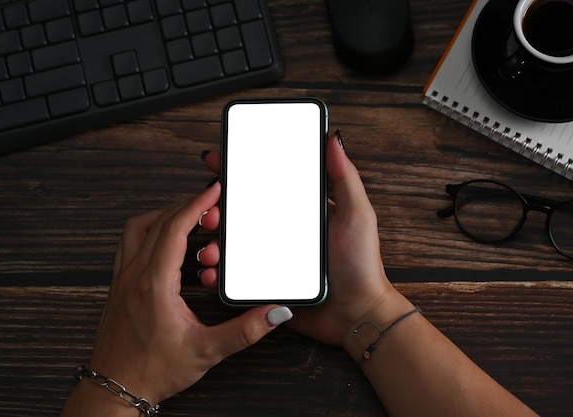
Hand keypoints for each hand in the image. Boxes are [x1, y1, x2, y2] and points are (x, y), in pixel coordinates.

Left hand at [63, 183, 291, 416]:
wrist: (114, 388)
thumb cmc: (152, 371)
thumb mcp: (206, 351)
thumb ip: (244, 330)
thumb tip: (274, 314)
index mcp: (154, 284)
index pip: (175, 228)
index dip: (196, 204)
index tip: (212, 191)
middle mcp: (134, 275)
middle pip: (159, 222)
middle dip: (187, 208)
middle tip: (212, 209)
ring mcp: (122, 279)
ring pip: (138, 229)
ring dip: (163, 217)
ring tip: (188, 220)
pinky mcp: (118, 286)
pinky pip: (129, 244)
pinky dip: (148, 232)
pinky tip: (163, 244)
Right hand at [201, 132, 411, 351]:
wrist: (357, 315)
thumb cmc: (361, 265)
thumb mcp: (356, 214)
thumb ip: (345, 177)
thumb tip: (333, 139)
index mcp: (299, 210)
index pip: (264, 183)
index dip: (239, 170)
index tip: (219, 160)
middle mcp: (280, 230)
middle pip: (239, 212)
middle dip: (216, 208)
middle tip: (212, 213)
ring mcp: (270, 257)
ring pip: (231, 242)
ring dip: (213, 241)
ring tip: (211, 247)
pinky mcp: (263, 283)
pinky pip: (234, 275)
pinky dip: (218, 273)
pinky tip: (212, 272)